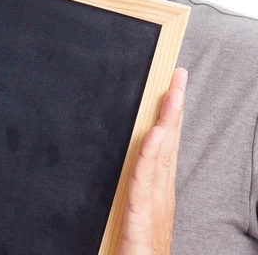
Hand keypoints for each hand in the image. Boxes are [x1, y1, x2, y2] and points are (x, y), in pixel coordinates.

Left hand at [117, 67, 187, 254]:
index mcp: (157, 187)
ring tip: (173, 91)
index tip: (173, 87)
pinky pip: (144, 179)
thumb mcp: (135, 209)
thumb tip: (134, 154)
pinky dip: (151, 154)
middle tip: (178, 75)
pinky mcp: (141, 214)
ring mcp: (154, 202)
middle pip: (170, 142)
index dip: (171, 115)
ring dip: (168, 120)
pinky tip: (157, 133)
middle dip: (175, 107)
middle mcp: (160, 191)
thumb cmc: (135, 245)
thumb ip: (135, 184)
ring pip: (161, 154)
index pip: (167, 144)